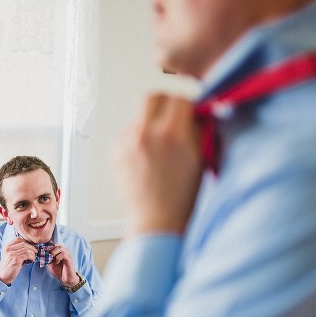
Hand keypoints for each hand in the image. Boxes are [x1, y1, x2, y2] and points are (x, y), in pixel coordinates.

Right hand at [0, 237, 36, 284]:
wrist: (3, 275)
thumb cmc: (8, 265)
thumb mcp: (9, 255)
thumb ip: (16, 249)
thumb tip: (28, 246)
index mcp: (7, 246)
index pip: (18, 239)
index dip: (26, 242)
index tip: (31, 246)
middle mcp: (9, 249)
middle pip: (24, 244)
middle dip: (32, 247)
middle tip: (35, 251)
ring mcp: (12, 254)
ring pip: (27, 249)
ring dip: (33, 253)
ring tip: (33, 257)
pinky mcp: (16, 260)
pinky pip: (28, 255)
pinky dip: (32, 257)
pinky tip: (31, 260)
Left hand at [45, 243, 76, 287]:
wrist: (66, 279)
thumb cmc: (59, 271)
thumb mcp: (49, 264)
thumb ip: (46, 258)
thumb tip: (40, 254)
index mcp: (59, 251)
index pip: (53, 243)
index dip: (47, 246)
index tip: (43, 252)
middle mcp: (64, 251)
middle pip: (56, 244)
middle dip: (50, 249)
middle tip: (47, 255)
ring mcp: (67, 254)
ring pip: (60, 247)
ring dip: (54, 252)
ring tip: (52, 259)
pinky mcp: (69, 259)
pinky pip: (63, 254)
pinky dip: (58, 257)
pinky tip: (56, 262)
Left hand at [118, 93, 202, 236]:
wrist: (156, 219)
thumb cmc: (182, 196)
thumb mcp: (201, 158)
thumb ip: (199, 128)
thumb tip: (198, 110)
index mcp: (172, 134)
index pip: (179, 98)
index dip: (188, 104)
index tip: (190, 111)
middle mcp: (146, 134)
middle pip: (153, 97)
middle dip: (165, 103)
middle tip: (172, 117)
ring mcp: (127, 143)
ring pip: (139, 116)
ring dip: (151, 122)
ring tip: (160, 146)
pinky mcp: (115, 152)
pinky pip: (128, 133)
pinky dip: (139, 138)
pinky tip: (148, 157)